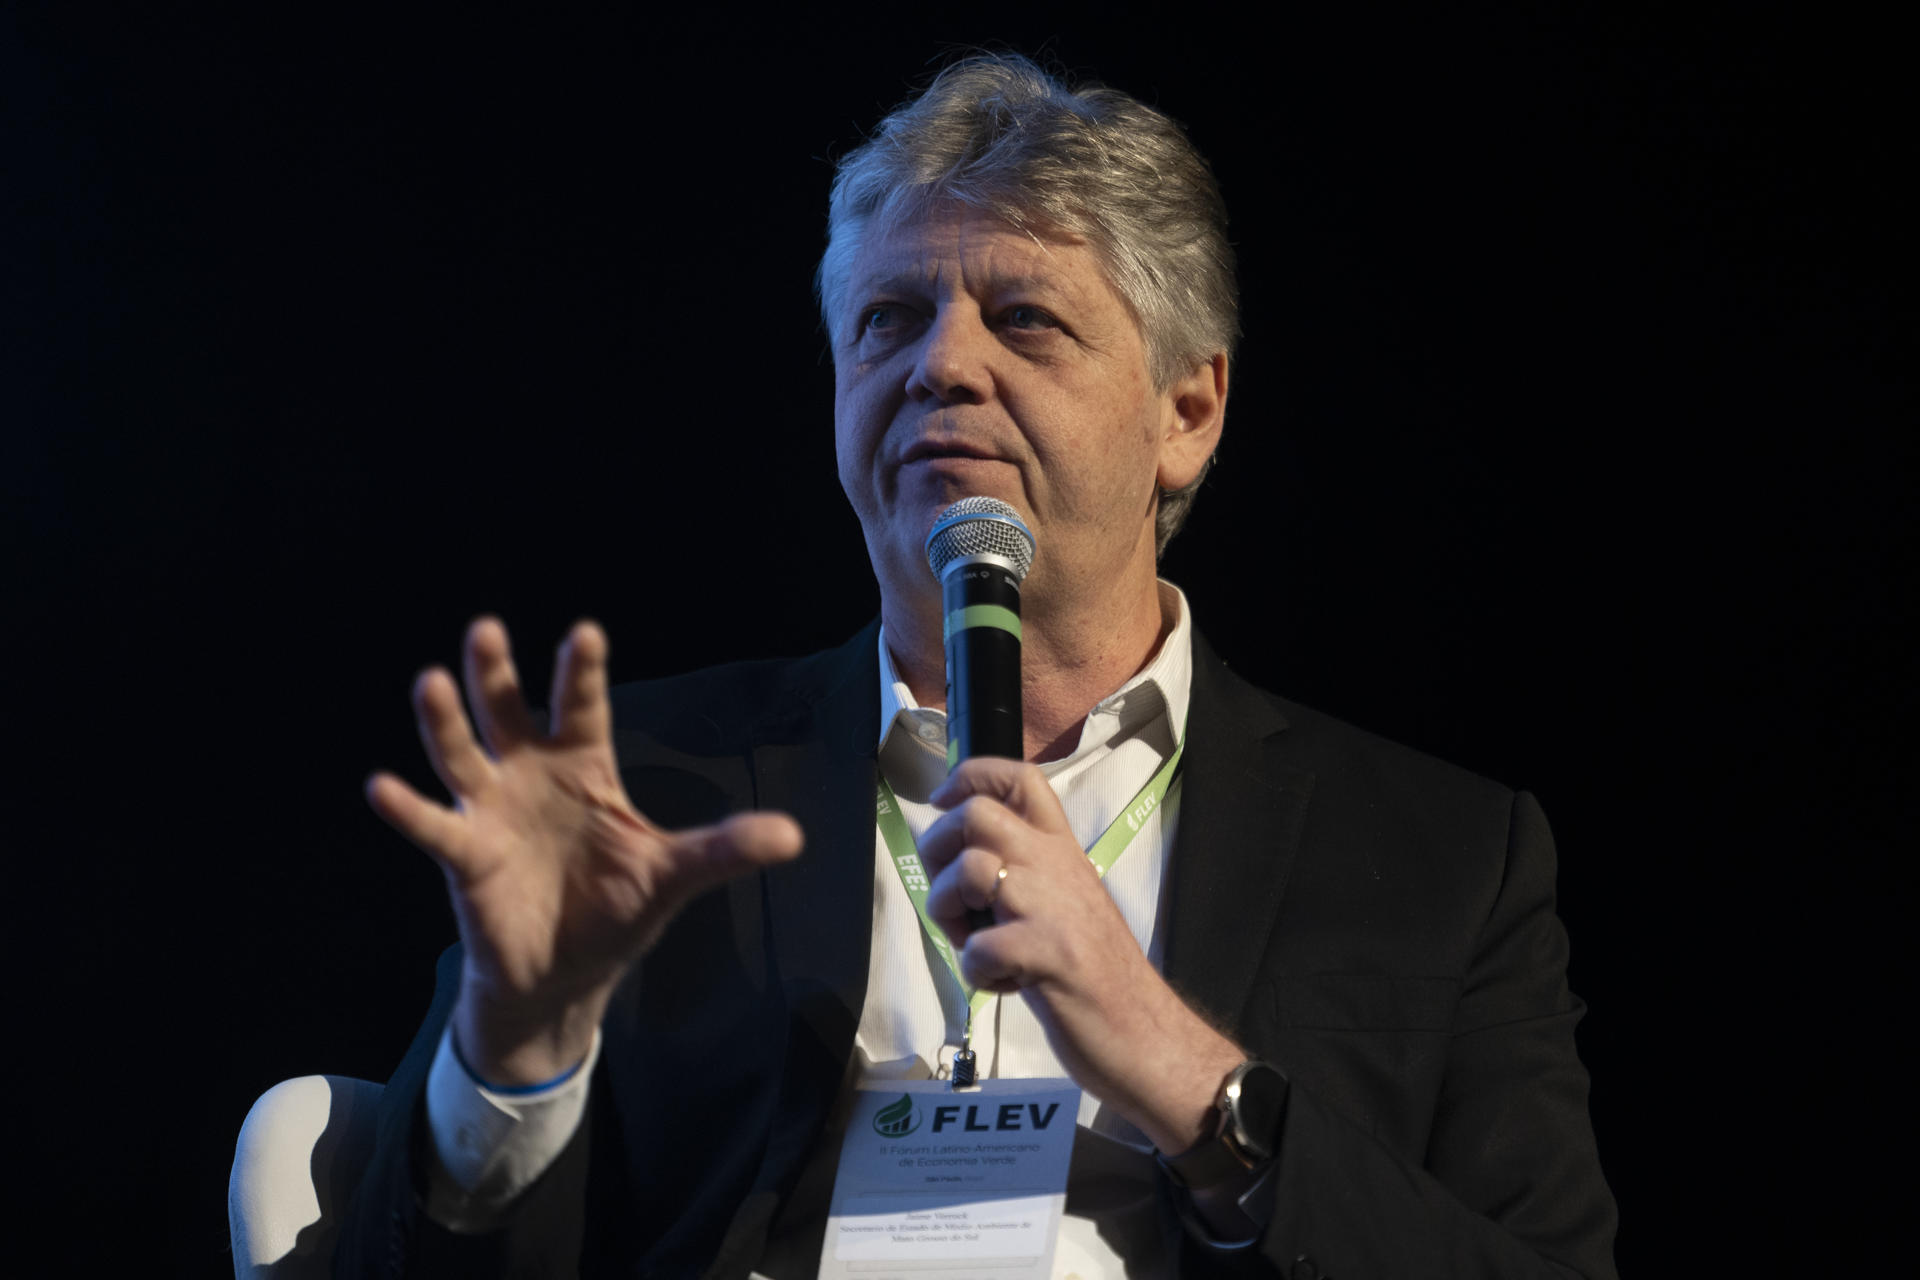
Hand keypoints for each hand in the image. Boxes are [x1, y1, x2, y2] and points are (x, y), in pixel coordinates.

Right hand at [366, 617, 802, 1083]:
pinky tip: (382, 786)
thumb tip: (794, 836)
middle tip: (486, 629)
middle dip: (496, 673)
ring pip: (462, 755)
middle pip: (509, 713)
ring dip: (444, 722)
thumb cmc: (615, 909)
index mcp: (584, 769)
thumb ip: (724, 850)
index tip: (585, 633)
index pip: (582, 710)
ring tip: (428, 682)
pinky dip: (409, 809)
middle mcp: (530, 775)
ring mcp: (491, 811)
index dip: (581, 673)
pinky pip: (433, 827)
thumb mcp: (674, 875)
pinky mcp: (464, 855)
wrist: (565, 973)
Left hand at [918, 758, 1242, 1152]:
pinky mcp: (1048, 954)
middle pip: (976, 814)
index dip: (969, 778)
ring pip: (969, 871)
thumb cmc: (1099, 978)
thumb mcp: (1065, 905)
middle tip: (954, 900)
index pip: (1020, 778)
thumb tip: (963, 859)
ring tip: (980, 947)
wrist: (1149, 1037)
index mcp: (1063, 852)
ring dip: (950, 915)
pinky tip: (1007, 985)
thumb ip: (1026, 875)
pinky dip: (976, 974)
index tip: (943, 802)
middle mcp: (1058, 867)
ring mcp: (1054, 908)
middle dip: (939, 852)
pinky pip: (979, 949)